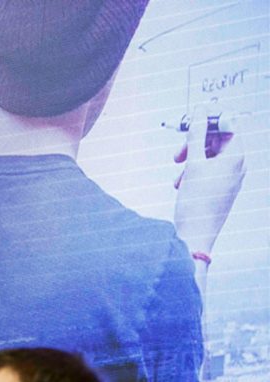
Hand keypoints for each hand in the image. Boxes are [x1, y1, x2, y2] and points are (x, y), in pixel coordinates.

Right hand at [173, 106, 245, 254]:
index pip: (228, 127)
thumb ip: (196, 135)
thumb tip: (200, 112)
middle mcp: (238, 166)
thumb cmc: (197, 202)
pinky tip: (181, 184)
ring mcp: (230, 178)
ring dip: (190, 162)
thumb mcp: (193, 164)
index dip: (209, 122)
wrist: (195, 235)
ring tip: (178, 175)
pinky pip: (208, 172)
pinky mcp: (221, 189)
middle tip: (177, 154)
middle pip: (217, 142)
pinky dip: (193, 174)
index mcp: (237, 157)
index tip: (191, 122)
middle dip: (195, 145)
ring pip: (209, 158)